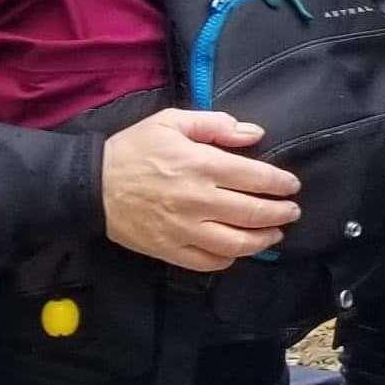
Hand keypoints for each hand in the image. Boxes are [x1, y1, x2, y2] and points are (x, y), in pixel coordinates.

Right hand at [97, 109, 301, 272]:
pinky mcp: (171, 249)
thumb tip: (254, 133)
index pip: (256, 177)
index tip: (292, 185)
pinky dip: (230, 258)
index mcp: (201, 164)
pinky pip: (210, 262)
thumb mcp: (171, 122)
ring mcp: (185, 229)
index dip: (280, 183)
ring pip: (237, 243)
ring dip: (263, 239)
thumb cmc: (134, 149)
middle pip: (254, 212)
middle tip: (292, 211)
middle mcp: (198, 199)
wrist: (92, 184)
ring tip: (275, 233)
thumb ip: (215, 124)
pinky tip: (239, 250)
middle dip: (281, 212)